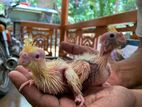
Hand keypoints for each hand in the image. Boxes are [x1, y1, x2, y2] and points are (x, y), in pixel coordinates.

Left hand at [9, 66, 135, 106]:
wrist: (124, 97)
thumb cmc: (117, 105)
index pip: (43, 102)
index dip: (29, 89)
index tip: (15, 76)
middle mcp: (65, 103)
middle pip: (42, 92)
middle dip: (28, 80)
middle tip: (15, 69)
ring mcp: (69, 94)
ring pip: (48, 84)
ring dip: (37, 74)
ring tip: (25, 64)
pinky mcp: (75, 86)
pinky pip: (59, 79)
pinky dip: (50, 72)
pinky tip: (44, 66)